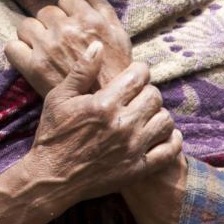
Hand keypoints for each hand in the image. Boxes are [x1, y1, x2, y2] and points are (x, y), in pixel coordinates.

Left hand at [5, 0, 132, 95]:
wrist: (104, 108)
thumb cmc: (116, 72)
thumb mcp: (120, 36)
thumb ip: (103, 8)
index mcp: (88, 19)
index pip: (67, 0)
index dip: (68, 13)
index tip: (71, 26)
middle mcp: (66, 29)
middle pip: (46, 12)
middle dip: (51, 23)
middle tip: (57, 40)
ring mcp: (47, 47)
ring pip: (27, 25)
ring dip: (32, 34)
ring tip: (42, 47)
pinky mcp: (33, 66)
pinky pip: (12, 47)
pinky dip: (18, 51)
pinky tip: (28, 57)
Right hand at [25, 43, 181, 202]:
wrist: (52, 177)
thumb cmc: (53, 134)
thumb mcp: (59, 98)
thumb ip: (81, 70)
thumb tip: (98, 45)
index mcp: (104, 104)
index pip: (139, 76)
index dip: (139, 70)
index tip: (134, 74)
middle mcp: (122, 125)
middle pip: (154, 96)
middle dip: (147, 91)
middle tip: (137, 95)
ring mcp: (133, 149)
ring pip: (165, 120)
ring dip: (158, 114)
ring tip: (146, 114)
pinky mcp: (138, 169)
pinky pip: (169, 151)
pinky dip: (171, 140)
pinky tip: (162, 134)